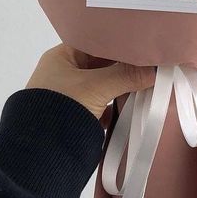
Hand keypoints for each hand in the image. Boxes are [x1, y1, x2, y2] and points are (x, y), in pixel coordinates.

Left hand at [27, 44, 155, 118]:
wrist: (40, 155)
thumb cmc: (60, 109)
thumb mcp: (96, 87)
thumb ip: (127, 75)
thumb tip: (156, 68)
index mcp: (62, 57)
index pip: (96, 42)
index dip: (119, 42)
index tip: (142, 45)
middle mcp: (65, 73)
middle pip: (102, 63)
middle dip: (125, 66)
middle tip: (151, 63)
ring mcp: (71, 95)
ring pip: (104, 84)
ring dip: (122, 86)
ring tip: (148, 82)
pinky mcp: (78, 115)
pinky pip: (103, 104)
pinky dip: (117, 104)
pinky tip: (134, 104)